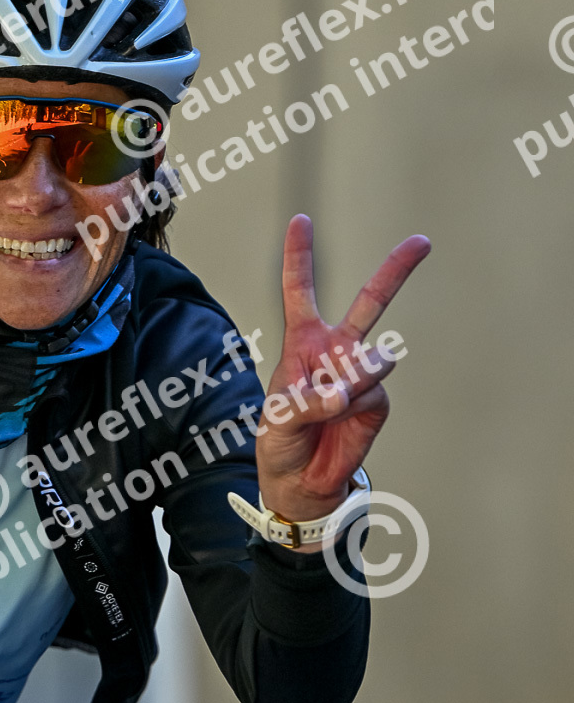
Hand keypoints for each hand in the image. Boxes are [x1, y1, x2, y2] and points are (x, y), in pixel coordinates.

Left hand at [255, 215, 430, 527]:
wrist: (301, 481)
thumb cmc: (281, 440)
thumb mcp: (279, 418)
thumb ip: (307, 401)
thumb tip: (344, 392)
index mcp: (302, 342)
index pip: (300, 291)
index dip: (300, 256)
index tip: (301, 221)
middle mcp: (335, 350)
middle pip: (369, 302)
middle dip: (396, 271)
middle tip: (422, 241)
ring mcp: (359, 373)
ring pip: (371, 361)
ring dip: (352, 381)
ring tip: (331, 407)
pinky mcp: (376, 401)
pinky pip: (372, 393)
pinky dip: (355, 408)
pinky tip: (342, 421)